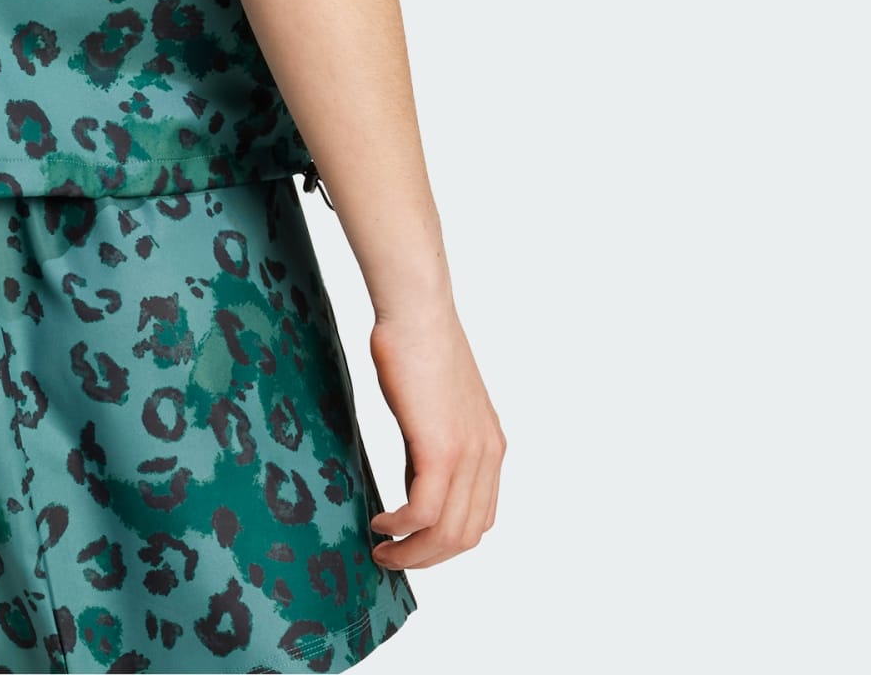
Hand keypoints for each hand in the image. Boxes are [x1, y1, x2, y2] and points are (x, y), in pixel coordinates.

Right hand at [366, 302, 505, 568]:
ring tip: (383, 550)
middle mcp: (488, 457)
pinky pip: (424, 513)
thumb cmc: (416, 345)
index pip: (478, 518)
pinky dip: (401, 529)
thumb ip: (432, 447)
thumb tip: (414, 481)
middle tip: (392, 558)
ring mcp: (468, 455)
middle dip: (428, 557)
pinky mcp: (441, 449)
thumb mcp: (434, 407)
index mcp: (490, 448)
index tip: (412, 544)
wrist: (417, 310)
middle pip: (465, 535)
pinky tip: (380, 523)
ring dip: (413, 553)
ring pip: (448, 533)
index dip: (444, 542)